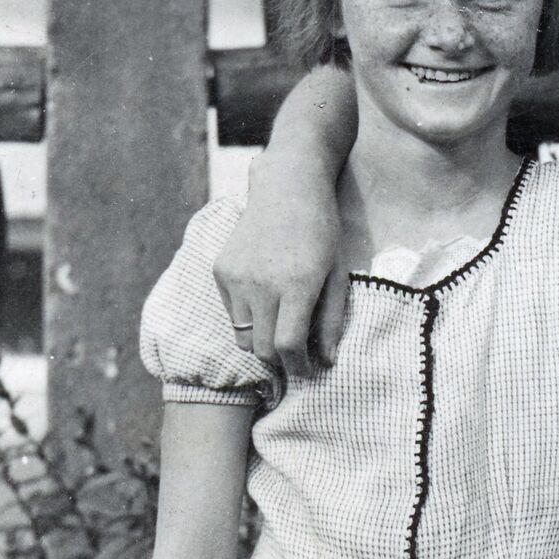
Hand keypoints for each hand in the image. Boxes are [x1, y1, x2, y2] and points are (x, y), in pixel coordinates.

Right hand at [214, 160, 349, 375]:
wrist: (287, 188)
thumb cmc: (321, 232)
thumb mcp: (338, 276)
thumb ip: (331, 321)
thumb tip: (325, 363)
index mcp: (296, 285)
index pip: (287, 346)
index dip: (297, 366)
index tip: (306, 370)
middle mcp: (261, 283)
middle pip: (261, 349)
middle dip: (279, 360)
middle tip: (295, 353)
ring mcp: (236, 276)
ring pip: (243, 335)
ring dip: (261, 339)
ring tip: (280, 323)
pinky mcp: (220, 270)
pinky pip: (231, 312)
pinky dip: (248, 316)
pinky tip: (264, 295)